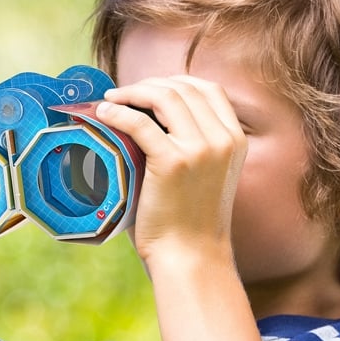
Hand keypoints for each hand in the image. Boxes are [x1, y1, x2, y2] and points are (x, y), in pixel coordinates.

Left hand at [96, 76, 246, 261]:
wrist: (190, 258)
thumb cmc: (188, 224)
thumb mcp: (206, 177)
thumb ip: (193, 147)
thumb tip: (151, 121)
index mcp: (235, 141)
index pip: (208, 89)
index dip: (176, 82)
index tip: (150, 89)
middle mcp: (222, 140)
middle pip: (184, 88)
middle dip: (150, 84)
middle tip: (123, 94)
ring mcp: (200, 150)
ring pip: (164, 97)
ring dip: (133, 92)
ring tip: (111, 100)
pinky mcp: (172, 163)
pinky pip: (140, 123)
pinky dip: (118, 112)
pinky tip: (104, 114)